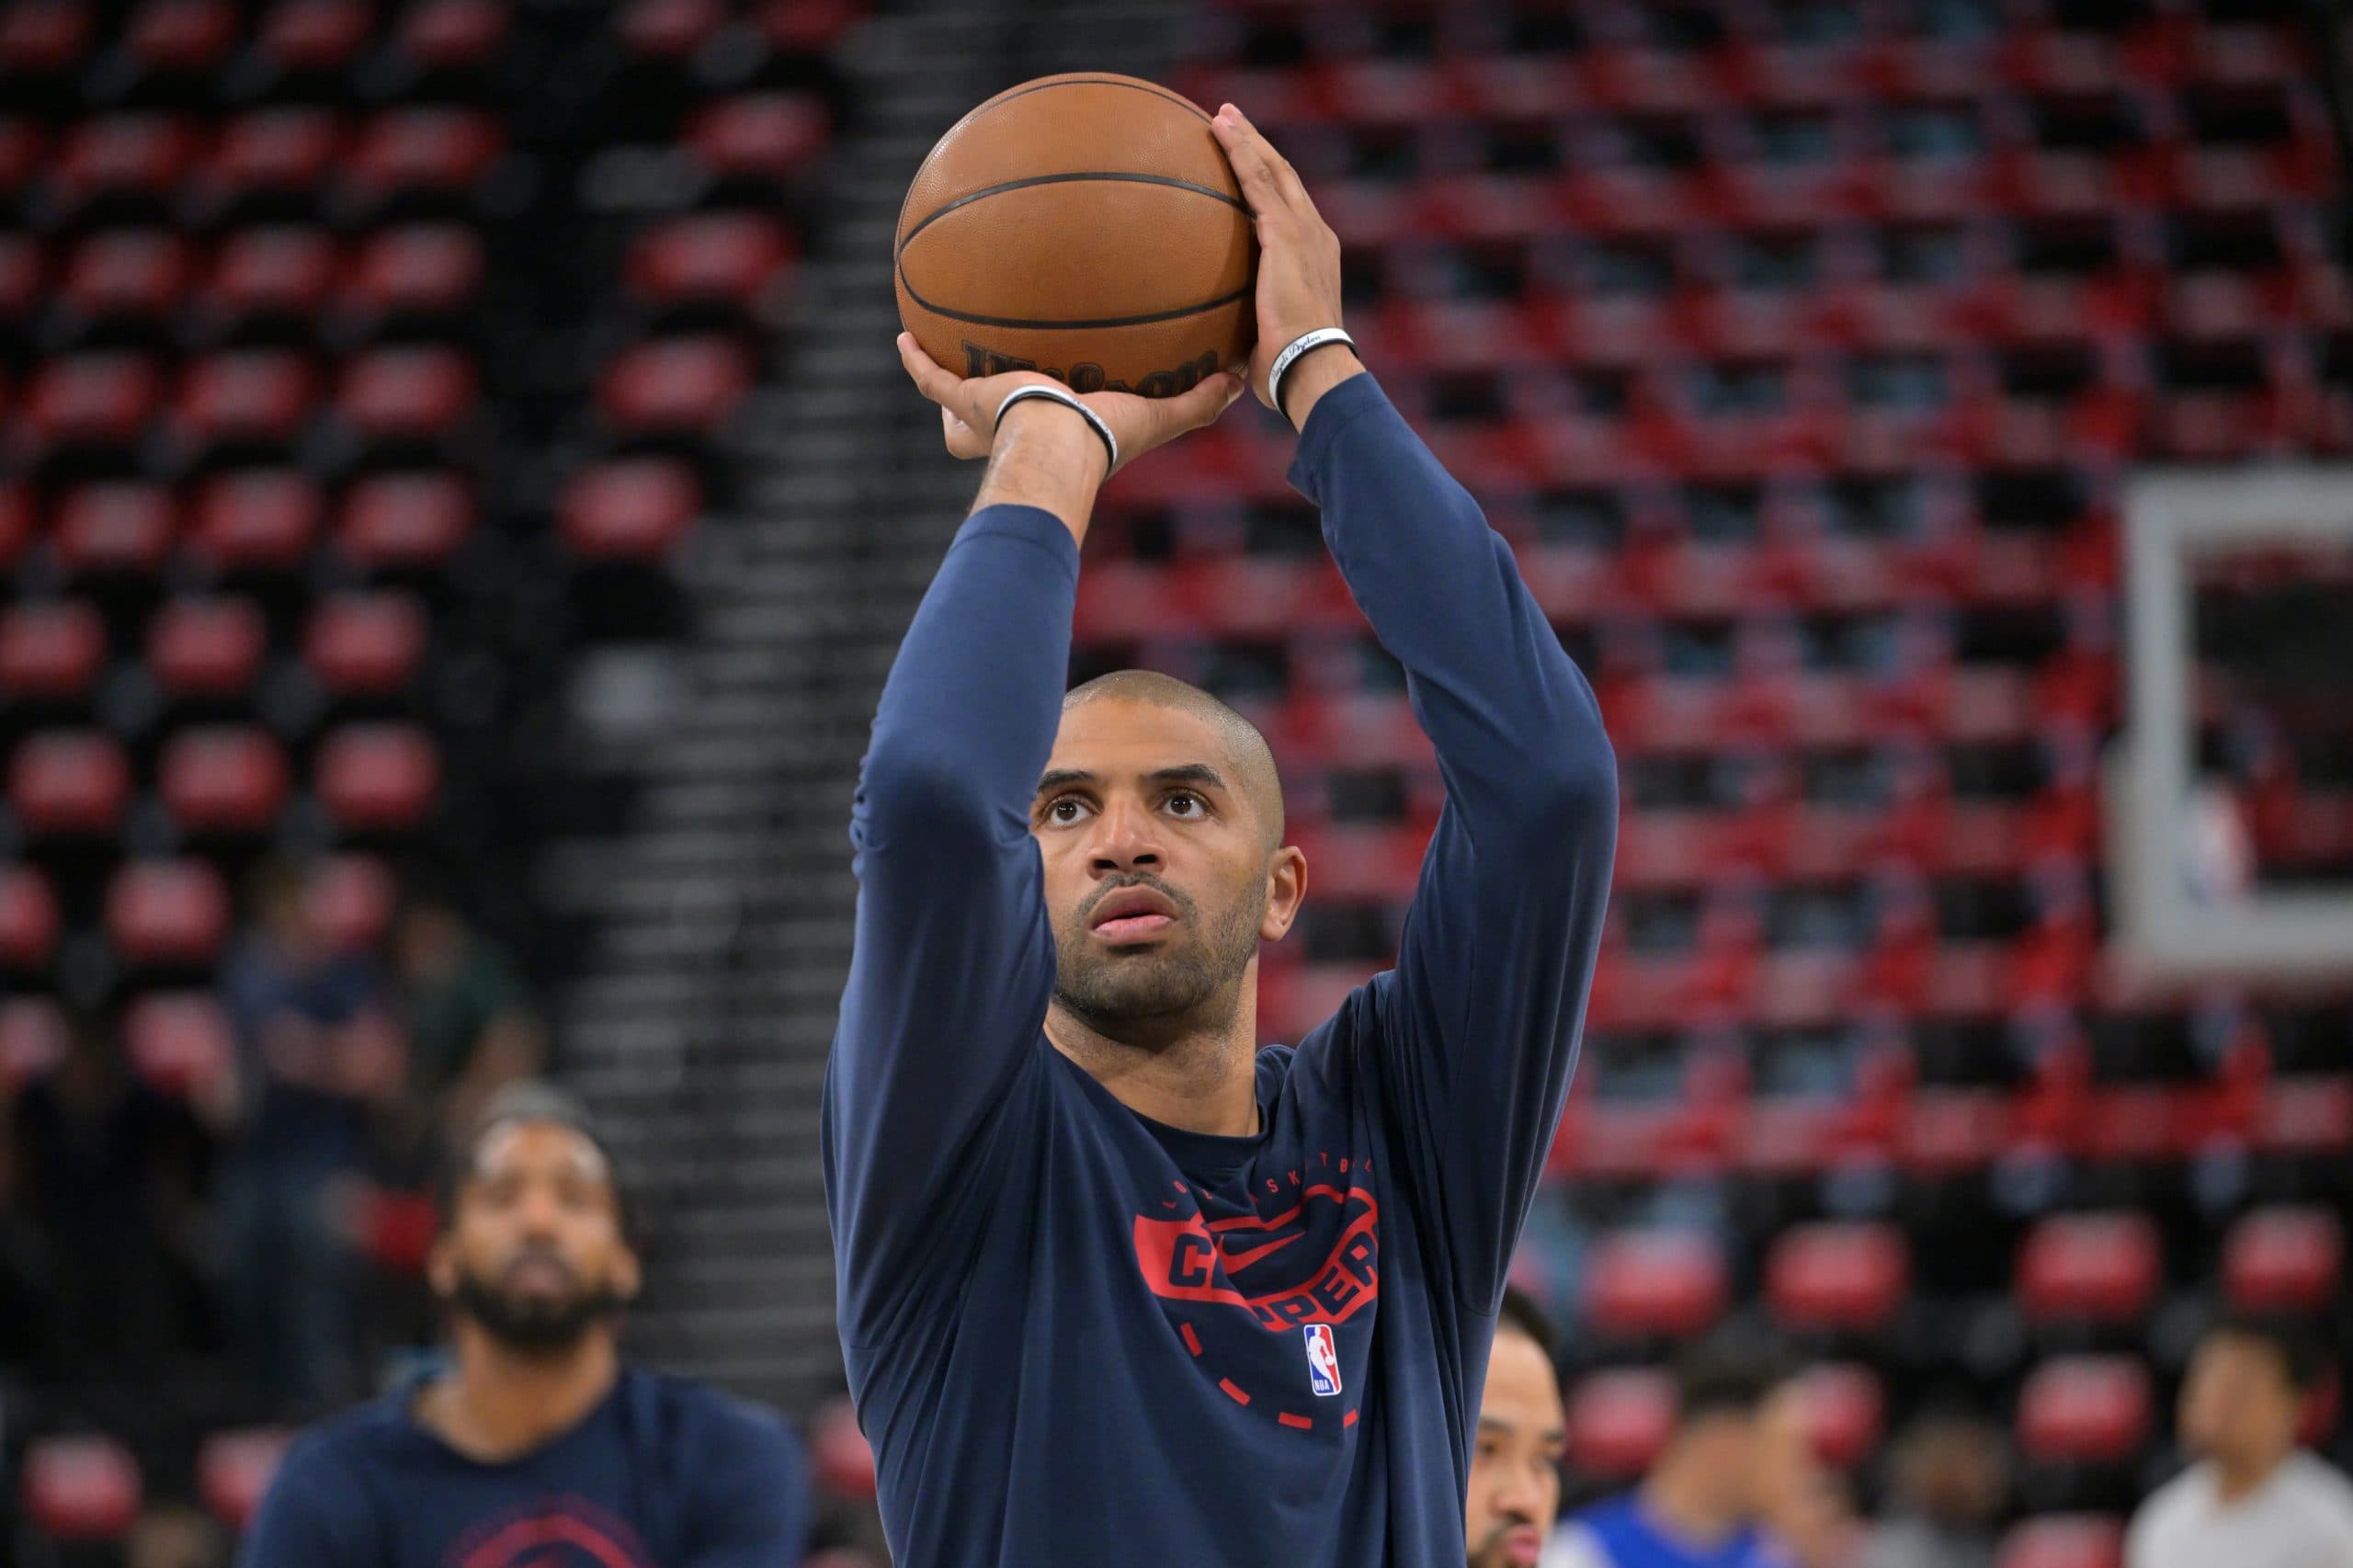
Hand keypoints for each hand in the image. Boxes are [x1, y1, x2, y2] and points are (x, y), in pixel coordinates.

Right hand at [895, 333, 1243, 478]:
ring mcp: (986, 410)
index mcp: (1062, 421)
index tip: (1061, 383)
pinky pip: (930, 379)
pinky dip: (915, 361)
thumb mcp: (1157, 417)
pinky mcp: (964, 399)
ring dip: (951, 374)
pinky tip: (901, 335)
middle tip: (999, 367)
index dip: (1058, 398)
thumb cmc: (1105, 438)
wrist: (1058, 443)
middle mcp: (1020, 419)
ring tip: (940, 339)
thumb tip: (1237, 381)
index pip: (1057, 410)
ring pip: (959, 395)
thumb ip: (1198, 401)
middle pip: (1002, 408)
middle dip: (995, 393)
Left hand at [1208, 104, 1360, 423]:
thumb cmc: (1292, 372)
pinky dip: (1239, 152)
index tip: (1250, 164)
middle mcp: (1316, 236)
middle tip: (1234, 120)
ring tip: (1221, 114)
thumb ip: (1249, 334)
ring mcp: (1304, 231)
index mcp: (1316, 259)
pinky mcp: (1286, 234)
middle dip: (1259, 146)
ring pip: (1271, 170)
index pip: (1291, 210)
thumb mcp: (1267, 345)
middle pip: (1284, 177)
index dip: (1271, 183)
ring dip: (1246, 138)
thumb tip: (1219, 358)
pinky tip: (1219, 130)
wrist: (1314, 369)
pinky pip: (1256, 182)